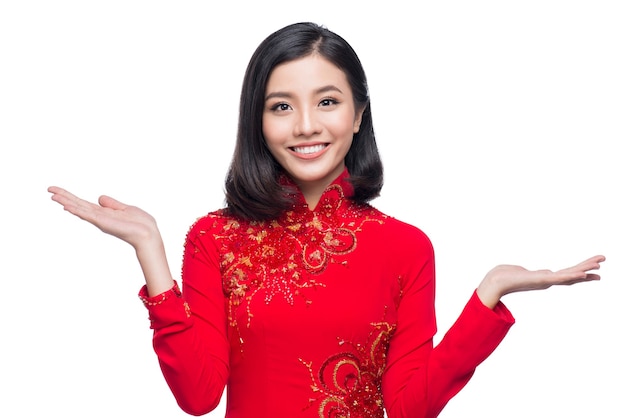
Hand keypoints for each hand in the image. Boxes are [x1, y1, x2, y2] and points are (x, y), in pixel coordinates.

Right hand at [48, 186, 173, 294]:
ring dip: (66, 202)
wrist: (148, 234)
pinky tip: (67, 206)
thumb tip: (100, 198)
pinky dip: (77, 210)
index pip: (83, 203)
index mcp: (103, 213)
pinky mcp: (104, 223)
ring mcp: (100, 220)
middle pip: (77, 205)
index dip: (70, 196)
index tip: (57, 190)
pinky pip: (88, 215)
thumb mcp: (124, 209)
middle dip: (64, 197)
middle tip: (49, 189)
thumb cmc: (140, 224)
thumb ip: (111, 204)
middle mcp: (99, 217)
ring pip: (79, 209)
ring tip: (53, 196)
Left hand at [477, 255, 604, 308]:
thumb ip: (535, 273)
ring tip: (597, 265)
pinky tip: (581, 275)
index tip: (596, 269)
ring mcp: (546, 281)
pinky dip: (571, 277)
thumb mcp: (524, 272)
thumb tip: (543, 273)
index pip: (568, 274)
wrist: (496, 282)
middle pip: (573, 274)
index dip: (582, 272)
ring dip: (584, 270)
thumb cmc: (506, 276)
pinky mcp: (541, 281)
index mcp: (546, 278)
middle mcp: (548, 281)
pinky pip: (559, 279)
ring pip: (569, 275)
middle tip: (603, 260)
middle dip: (588, 267)